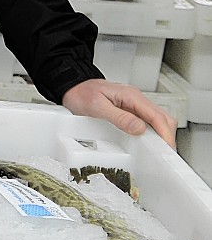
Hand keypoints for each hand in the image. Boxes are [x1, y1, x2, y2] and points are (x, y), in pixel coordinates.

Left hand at [61, 78, 175, 145]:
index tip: (167, 148)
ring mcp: (134, 104)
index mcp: (131, 95)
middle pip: (163, 118)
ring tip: (157, 150)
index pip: (157, 116)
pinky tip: (147, 141)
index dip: (165, 134)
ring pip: (157, 119)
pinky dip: (152, 132)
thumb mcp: (96, 106)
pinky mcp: (130, 109)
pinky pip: (147, 121)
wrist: (71, 86)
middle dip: (167, 136)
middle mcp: (136, 99)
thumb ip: (119, 117)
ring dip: (161, 134)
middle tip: (164, 153)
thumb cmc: (80, 93)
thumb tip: (139, 128)